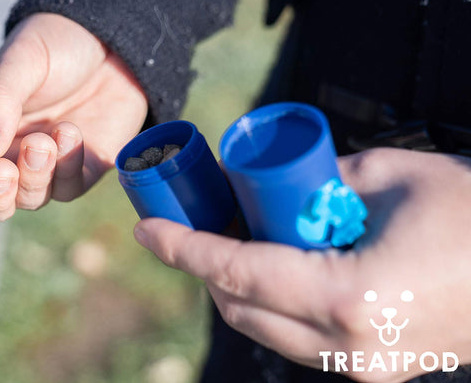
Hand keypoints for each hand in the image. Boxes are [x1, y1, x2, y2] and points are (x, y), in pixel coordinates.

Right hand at [0, 13, 147, 219]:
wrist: (110, 39)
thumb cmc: (54, 45)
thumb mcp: (20, 62)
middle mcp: (7, 155)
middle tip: (3, 172)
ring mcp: (45, 166)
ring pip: (29, 199)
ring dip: (34, 176)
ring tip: (44, 140)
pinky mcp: (80, 169)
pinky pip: (68, 188)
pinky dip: (67, 169)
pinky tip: (70, 134)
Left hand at [134, 148, 470, 381]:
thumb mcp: (389, 176)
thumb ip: (321, 180)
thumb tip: (271, 184)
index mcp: (349, 296)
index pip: (239, 273)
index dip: (186, 249)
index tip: (150, 230)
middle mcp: (349, 344)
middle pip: (241, 309)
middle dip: (203, 268)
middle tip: (187, 225)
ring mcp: (363, 365)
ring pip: (266, 331)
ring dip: (235, 288)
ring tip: (226, 241)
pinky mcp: (375, 366)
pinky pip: (299, 338)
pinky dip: (272, 305)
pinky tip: (271, 267)